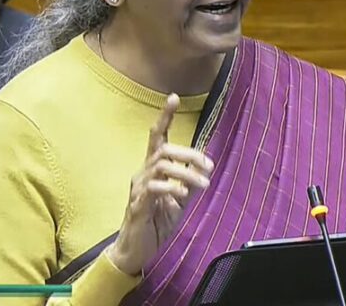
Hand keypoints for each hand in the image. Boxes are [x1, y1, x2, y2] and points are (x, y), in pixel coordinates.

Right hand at [106, 94, 213, 275]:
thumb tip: (204, 170)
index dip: (164, 116)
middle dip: (189, 154)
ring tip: (202, 184)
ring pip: (161, 166)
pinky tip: (182, 195)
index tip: (173, 97)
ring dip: (186, 173)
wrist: (136, 249)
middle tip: (209, 167)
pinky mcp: (137, 205)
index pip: (156, 137)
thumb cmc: (156, 221)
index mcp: (153, 169)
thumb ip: (189, 182)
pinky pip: (153, 188)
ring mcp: (138, 188)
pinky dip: (170, 187)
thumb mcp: (179, 200)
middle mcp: (143, 173)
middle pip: (163, 148)